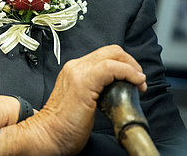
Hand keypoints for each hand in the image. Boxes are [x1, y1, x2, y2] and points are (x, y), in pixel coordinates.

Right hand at [0, 44, 146, 155]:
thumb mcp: (82, 100)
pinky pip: (112, 68)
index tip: (133, 80)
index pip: (105, 55)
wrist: (48, 135)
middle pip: (111, 50)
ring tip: (139, 84)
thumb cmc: (63, 125)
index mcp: (74, 70)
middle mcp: (75, 67)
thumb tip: (116, 90)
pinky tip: (135, 82)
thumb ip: (95, 90)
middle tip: (139, 81)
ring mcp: (78, 72)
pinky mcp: (84, 82)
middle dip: (131, 63)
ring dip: (133, 68)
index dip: (124, 64)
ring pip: (113, 55)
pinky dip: (128, 72)